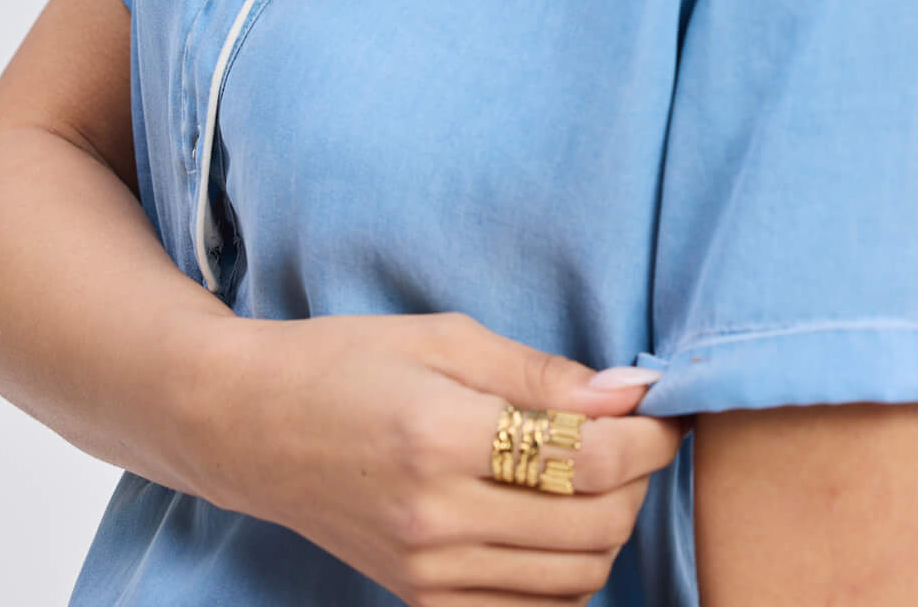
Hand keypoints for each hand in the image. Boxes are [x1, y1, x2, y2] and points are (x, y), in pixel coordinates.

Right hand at [192, 307, 686, 605]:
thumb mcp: (445, 337)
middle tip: (637, 437)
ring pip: (575, 580)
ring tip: (598, 475)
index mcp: (441, 437)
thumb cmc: (348, 361)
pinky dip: (566, 574)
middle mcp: (435, 520)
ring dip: (610, 528)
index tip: (666, 408)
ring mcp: (426, 573)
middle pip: (594, 527)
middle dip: (639, 480)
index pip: (588, 460)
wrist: (251, 426)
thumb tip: (632, 392)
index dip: (648, 435)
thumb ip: (542, 371)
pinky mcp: (419, 601)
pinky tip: (558, 522)